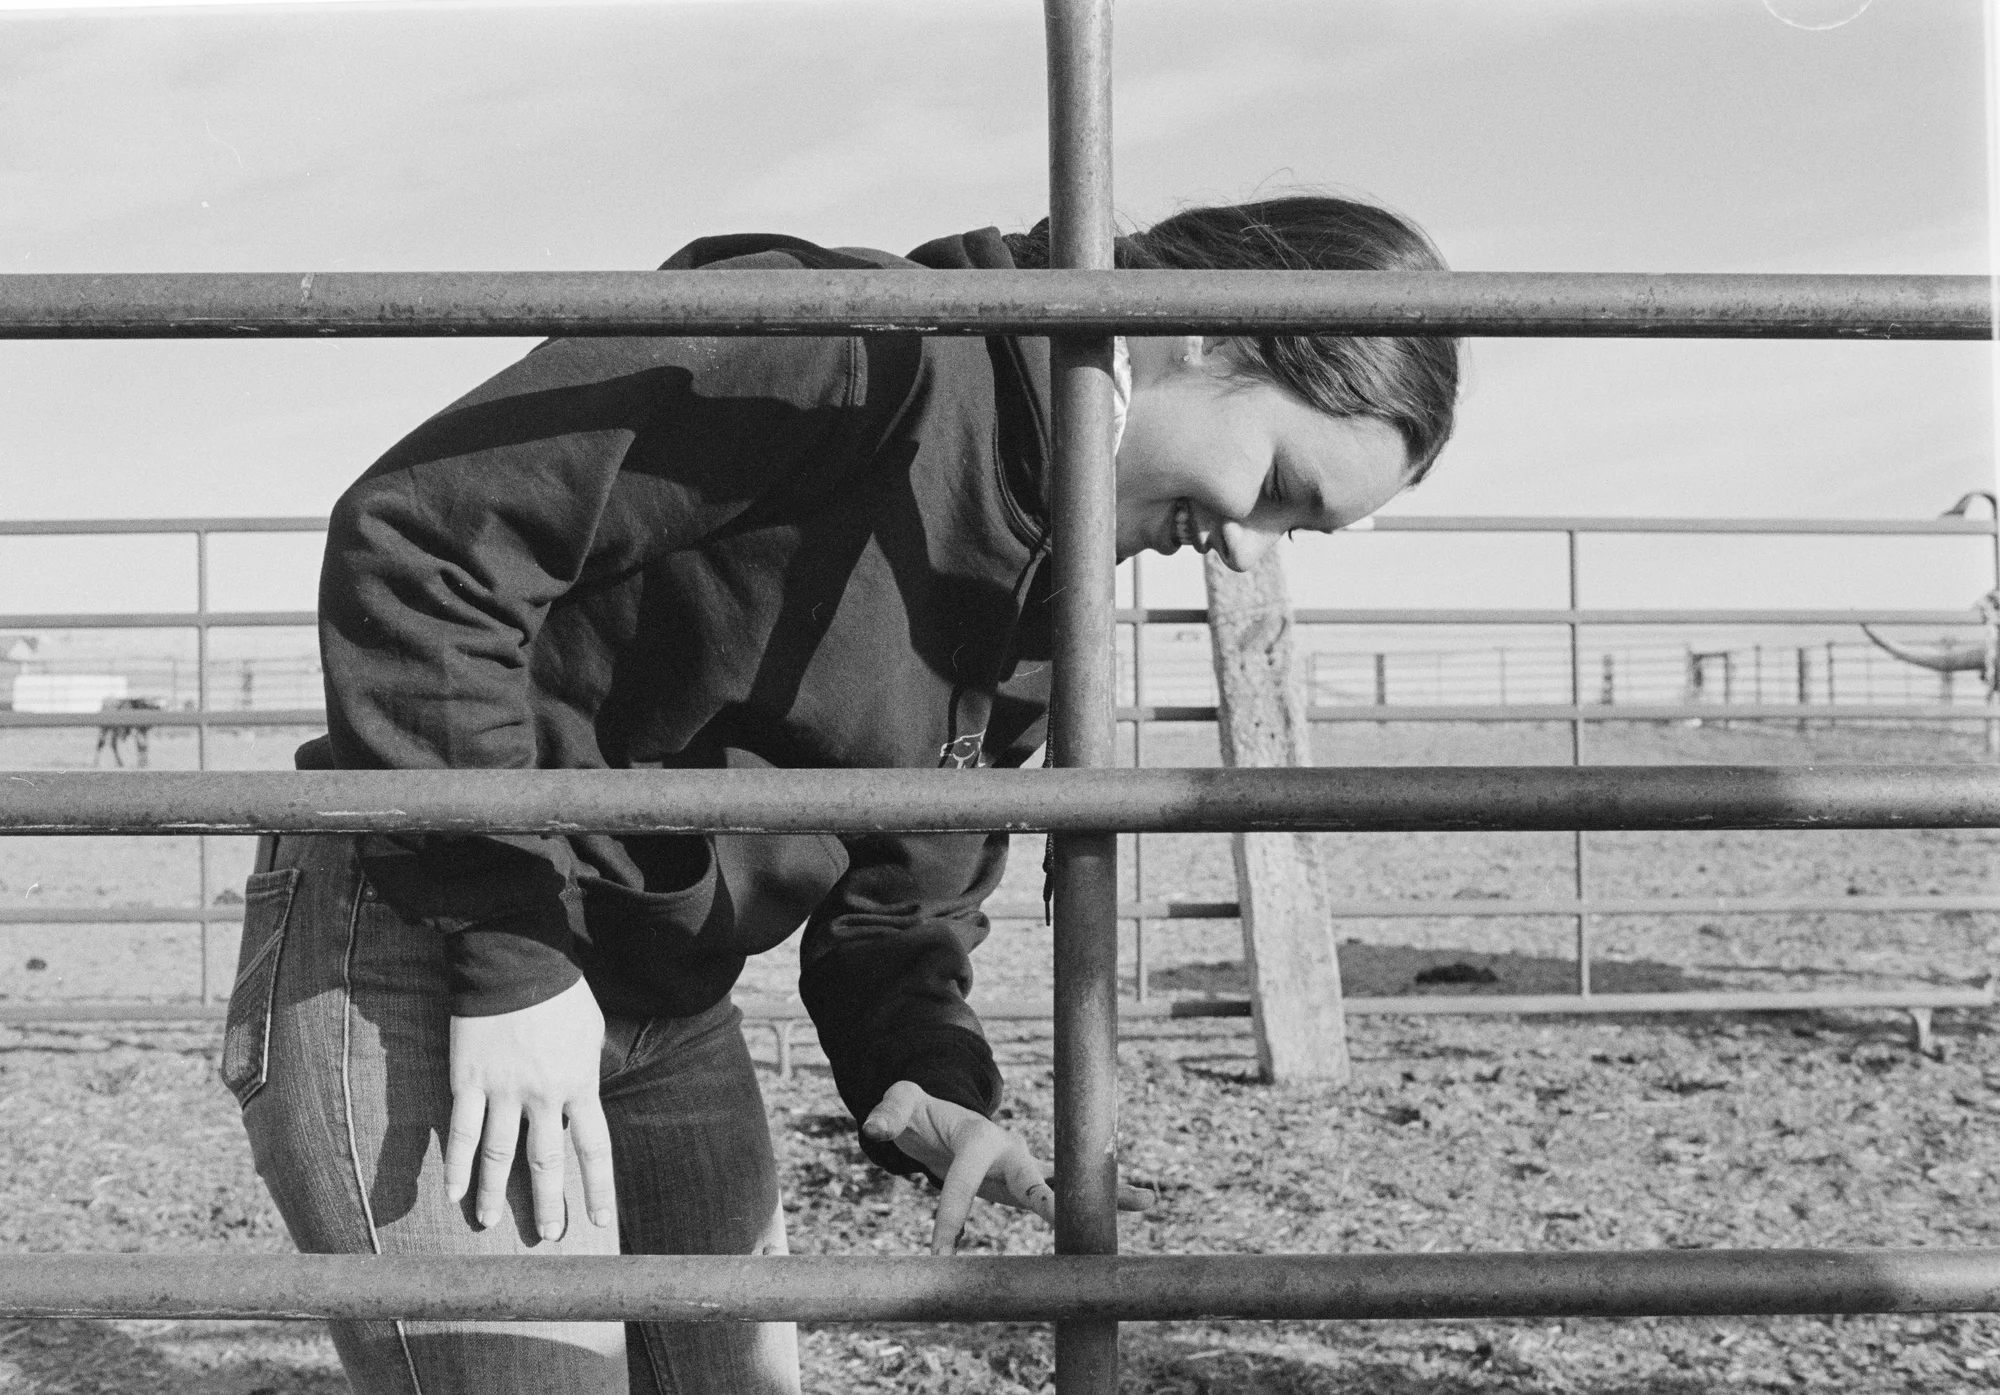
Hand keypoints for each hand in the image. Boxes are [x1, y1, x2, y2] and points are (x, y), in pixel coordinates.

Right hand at [444, 977, 614, 1240]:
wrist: (516, 959)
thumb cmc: (560, 991)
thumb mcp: (591, 1031)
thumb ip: (587, 1070)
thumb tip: (581, 1099)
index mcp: (580, 1083)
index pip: (594, 1148)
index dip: (596, 1187)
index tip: (598, 1220)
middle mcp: (543, 1095)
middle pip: (546, 1161)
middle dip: (548, 1202)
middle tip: (549, 1234)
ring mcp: (503, 1089)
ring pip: (499, 1154)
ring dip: (494, 1193)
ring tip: (490, 1222)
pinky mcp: (468, 1079)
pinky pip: (461, 1130)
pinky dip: (455, 1164)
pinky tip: (452, 1192)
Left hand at [862, 1080, 1154, 1253]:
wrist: (942, 1114)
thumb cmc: (920, 1113)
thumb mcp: (900, 1106)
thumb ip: (889, 1112)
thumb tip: (876, 1127)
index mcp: (977, 1137)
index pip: (964, 1181)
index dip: (951, 1215)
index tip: (939, 1253)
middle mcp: (1009, 1150)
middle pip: (1030, 1177)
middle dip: (1044, 1198)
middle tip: (1058, 1217)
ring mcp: (1023, 1166)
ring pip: (1064, 1184)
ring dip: (1103, 1193)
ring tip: (1147, 1201)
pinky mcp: (1028, 1181)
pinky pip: (1062, 1195)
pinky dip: (1100, 1202)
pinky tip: (1142, 1203)